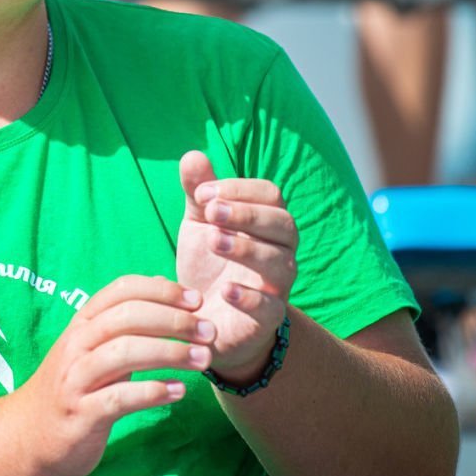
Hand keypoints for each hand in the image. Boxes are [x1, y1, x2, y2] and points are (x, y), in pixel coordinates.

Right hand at [12, 275, 209, 475]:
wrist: (28, 437)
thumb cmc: (72, 388)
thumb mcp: (94, 347)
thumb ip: (126, 319)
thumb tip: (163, 283)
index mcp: (82, 324)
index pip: (121, 290)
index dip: (161, 290)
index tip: (197, 299)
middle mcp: (76, 345)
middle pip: (126, 317)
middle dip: (173, 320)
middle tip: (209, 332)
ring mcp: (76, 379)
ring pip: (124, 352)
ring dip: (169, 353)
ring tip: (203, 361)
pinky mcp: (81, 413)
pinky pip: (119, 398)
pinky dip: (152, 392)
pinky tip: (178, 392)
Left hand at [175, 151, 297, 386]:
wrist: (205, 320)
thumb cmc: (208, 264)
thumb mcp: (198, 225)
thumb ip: (198, 193)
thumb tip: (192, 156)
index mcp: (266, 222)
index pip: (270, 195)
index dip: (240, 190)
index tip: (203, 194)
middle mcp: (280, 250)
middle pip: (283, 224)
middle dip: (247, 214)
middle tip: (210, 211)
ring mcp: (278, 285)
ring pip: (280, 262)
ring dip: (247, 248)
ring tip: (213, 240)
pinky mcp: (268, 319)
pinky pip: (270, 306)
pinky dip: (249, 296)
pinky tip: (225, 289)